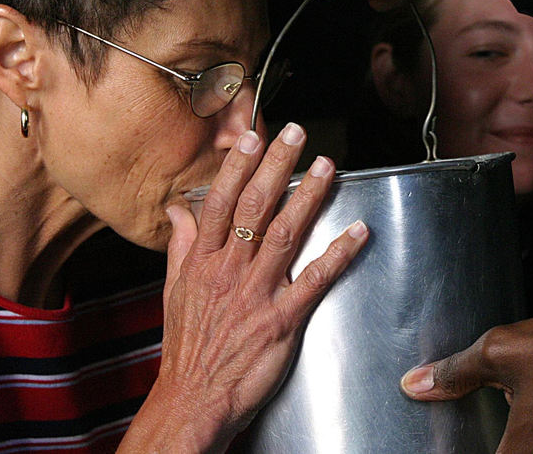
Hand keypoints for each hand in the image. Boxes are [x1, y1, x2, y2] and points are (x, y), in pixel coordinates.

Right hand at [121, 123, 367, 452]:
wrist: (193, 399)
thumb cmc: (188, 346)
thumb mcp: (174, 290)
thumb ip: (182, 245)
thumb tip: (177, 210)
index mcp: (204, 261)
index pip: (221, 203)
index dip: (238, 167)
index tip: (251, 137)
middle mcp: (230, 271)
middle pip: (255, 207)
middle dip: (277, 167)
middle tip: (296, 135)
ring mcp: (257, 294)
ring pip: (286, 233)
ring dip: (310, 197)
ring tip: (329, 167)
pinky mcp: (282, 319)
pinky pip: (315, 280)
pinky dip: (338, 254)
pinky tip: (358, 232)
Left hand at [400, 314, 532, 453]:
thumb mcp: (502, 354)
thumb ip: (455, 373)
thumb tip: (415, 384)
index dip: (457, 449)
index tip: (449, 443)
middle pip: (501, 453)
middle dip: (485, 440)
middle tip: (467, 425)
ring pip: (523, 451)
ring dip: (511, 438)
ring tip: (508, 408)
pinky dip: (532, 435)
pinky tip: (528, 410)